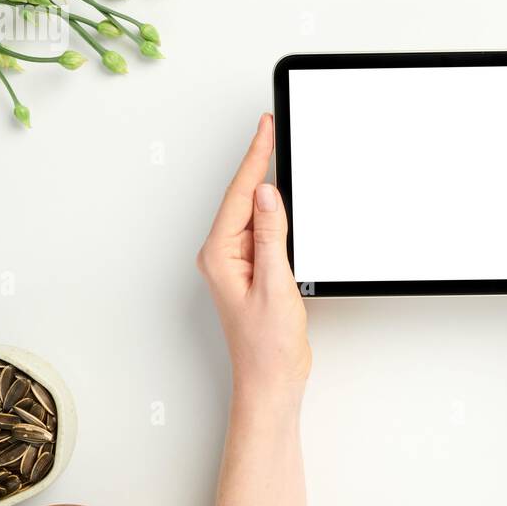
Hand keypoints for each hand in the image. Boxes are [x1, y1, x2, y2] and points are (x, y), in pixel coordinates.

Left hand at [197, 113, 310, 407]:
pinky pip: (263, 229)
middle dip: (259, 160)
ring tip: (278, 149)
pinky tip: (286, 198)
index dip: (255, 156)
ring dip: (268, 183)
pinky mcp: (253, 269)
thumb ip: (271, 236)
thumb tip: (268, 194)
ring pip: (253, 211)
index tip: (265, 127)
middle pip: (243, 196)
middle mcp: (223, 255)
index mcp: (221, 255)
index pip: (241, 194)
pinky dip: (276, 210)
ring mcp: (237, 262)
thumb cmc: (267, 346)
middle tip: (271, 126)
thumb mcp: (275, 285)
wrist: (271, 380)